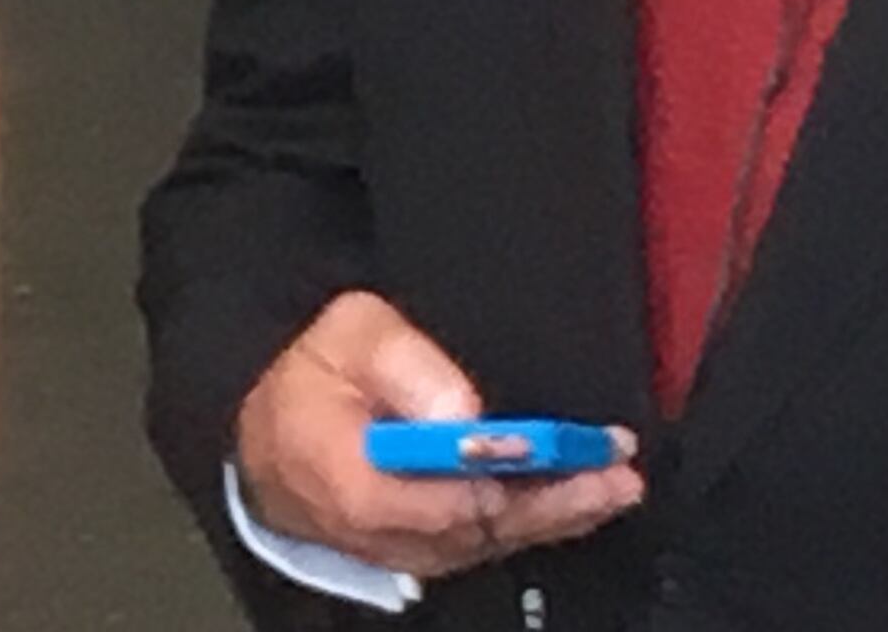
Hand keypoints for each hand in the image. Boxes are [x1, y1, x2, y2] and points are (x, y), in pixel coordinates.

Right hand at [235, 291, 644, 581]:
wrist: (272, 434)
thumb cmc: (312, 380)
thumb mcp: (348, 336)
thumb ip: (403, 362)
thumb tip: (460, 409)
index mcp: (353, 485)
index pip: (435, 496)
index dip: (497, 474)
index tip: (549, 447)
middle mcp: (384, 534)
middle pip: (480, 525)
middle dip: (554, 500)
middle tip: (614, 472)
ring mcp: (408, 551)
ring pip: (492, 539)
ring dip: (559, 514)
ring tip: (615, 483)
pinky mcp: (428, 550)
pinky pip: (489, 540)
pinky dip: (539, 520)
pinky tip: (582, 500)